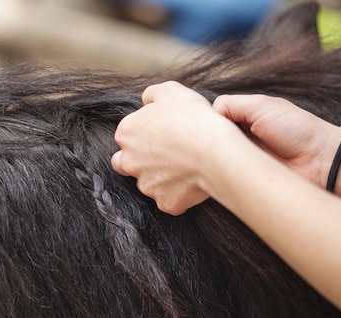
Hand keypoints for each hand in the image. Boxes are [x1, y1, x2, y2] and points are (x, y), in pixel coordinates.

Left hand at [112, 81, 237, 214]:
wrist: (215, 151)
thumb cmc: (193, 119)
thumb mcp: (170, 91)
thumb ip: (152, 95)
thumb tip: (147, 101)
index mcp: (127, 133)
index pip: (127, 135)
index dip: (145, 133)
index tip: (164, 132)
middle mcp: (129, 162)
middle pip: (125, 163)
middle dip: (140, 160)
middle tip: (165, 154)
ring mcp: (147, 185)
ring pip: (148, 183)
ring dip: (161, 177)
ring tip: (185, 167)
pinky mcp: (165, 203)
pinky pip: (170, 199)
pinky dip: (179, 193)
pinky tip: (193, 182)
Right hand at [213, 94, 340, 187]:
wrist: (319, 161)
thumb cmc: (296, 129)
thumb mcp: (261, 106)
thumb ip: (231, 104)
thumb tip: (208, 112)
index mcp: (244, 118)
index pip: (213, 117)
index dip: (207, 120)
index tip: (203, 124)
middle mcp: (240, 138)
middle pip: (211, 138)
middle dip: (207, 139)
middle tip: (210, 141)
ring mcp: (240, 160)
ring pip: (213, 157)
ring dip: (214, 156)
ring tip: (218, 155)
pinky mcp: (242, 180)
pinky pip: (222, 175)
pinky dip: (219, 172)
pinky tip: (221, 169)